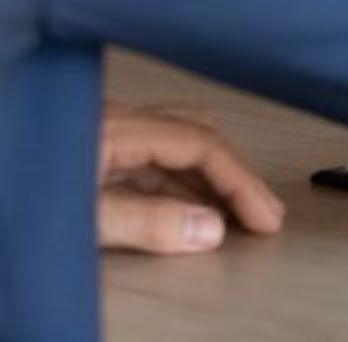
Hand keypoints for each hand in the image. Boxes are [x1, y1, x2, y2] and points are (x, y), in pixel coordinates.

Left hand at [97, 103, 285, 253]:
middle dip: (235, 175)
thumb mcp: (79, 220)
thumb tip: (209, 230)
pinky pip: (148, 161)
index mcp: (113, 126)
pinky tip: (186, 211)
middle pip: (197, 135)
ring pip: (175, 147)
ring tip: (233, 216)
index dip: (241, 182)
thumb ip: (145, 223)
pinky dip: (178, 184)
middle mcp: (112, 120)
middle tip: (261, 213)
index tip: (264, 218)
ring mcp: (98, 133)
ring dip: (209, 180)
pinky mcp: (86, 152)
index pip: (200, 143)